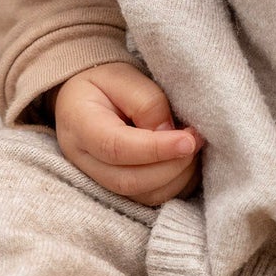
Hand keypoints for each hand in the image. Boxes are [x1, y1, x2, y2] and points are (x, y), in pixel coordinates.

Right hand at [53, 62, 203, 202]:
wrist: (86, 98)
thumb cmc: (104, 84)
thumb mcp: (122, 77)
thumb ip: (146, 102)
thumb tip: (169, 133)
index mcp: (79, 125)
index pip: (115, 148)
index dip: (155, 149)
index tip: (189, 140)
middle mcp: (84, 161)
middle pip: (129, 181)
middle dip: (171, 166)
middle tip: (196, 140)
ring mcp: (98, 180)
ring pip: (142, 195)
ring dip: (177, 177)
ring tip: (193, 147)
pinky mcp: (116, 190)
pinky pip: (150, 198)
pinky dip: (175, 184)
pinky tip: (186, 160)